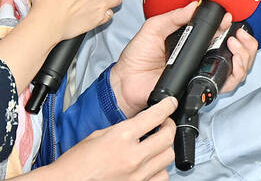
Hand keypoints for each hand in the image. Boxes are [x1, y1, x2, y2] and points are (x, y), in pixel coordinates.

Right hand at [45, 97, 177, 180]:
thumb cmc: (75, 165)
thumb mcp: (99, 136)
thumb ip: (124, 129)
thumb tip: (142, 124)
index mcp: (121, 137)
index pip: (155, 116)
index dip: (167, 106)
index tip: (170, 104)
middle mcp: (132, 157)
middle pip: (168, 136)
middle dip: (169, 126)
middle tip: (165, 124)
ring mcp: (137, 175)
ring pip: (168, 157)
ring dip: (165, 149)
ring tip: (156, 145)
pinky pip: (161, 176)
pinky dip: (159, 169)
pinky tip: (151, 165)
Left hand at [111, 2, 256, 116]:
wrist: (126, 82)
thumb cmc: (136, 57)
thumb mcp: (154, 28)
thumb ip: (175, 16)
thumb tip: (195, 4)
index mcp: (193, 42)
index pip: (221, 33)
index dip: (230, 26)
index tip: (229, 18)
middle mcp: (203, 57)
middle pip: (237, 51)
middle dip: (246, 41)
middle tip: (237, 34)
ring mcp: (204, 73)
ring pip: (238, 67)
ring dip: (245, 54)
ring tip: (235, 44)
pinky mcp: (202, 87)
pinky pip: (227, 83)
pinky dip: (236, 71)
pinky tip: (233, 60)